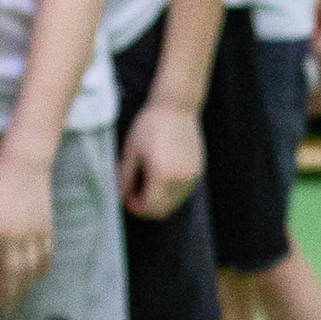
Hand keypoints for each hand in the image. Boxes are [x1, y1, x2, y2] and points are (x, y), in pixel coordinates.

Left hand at [0, 146, 54, 314]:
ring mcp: (33, 234)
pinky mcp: (46, 229)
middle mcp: (15, 237)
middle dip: (11, 294)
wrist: (24, 166)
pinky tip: (36, 279)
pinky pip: (46, 256)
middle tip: (9, 310)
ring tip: (21, 299)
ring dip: (26, 287)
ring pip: (31, 268)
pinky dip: (41, 270)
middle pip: (14, 274)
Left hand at [119, 98, 201, 219]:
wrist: (176, 108)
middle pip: (163, 211)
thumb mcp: (131, 152)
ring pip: (174, 204)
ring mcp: (192, 177)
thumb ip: (125, 178)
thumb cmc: (150, 126)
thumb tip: (122, 196)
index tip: (126, 197)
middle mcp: (181, 181)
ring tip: (147, 182)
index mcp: (163, 177)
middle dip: (147, 207)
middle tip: (134, 193)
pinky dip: (170, 192)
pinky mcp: (198, 172)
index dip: (136, 208)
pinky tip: (160, 176)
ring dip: (159, 200)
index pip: (150, 208)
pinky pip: (183, 192)